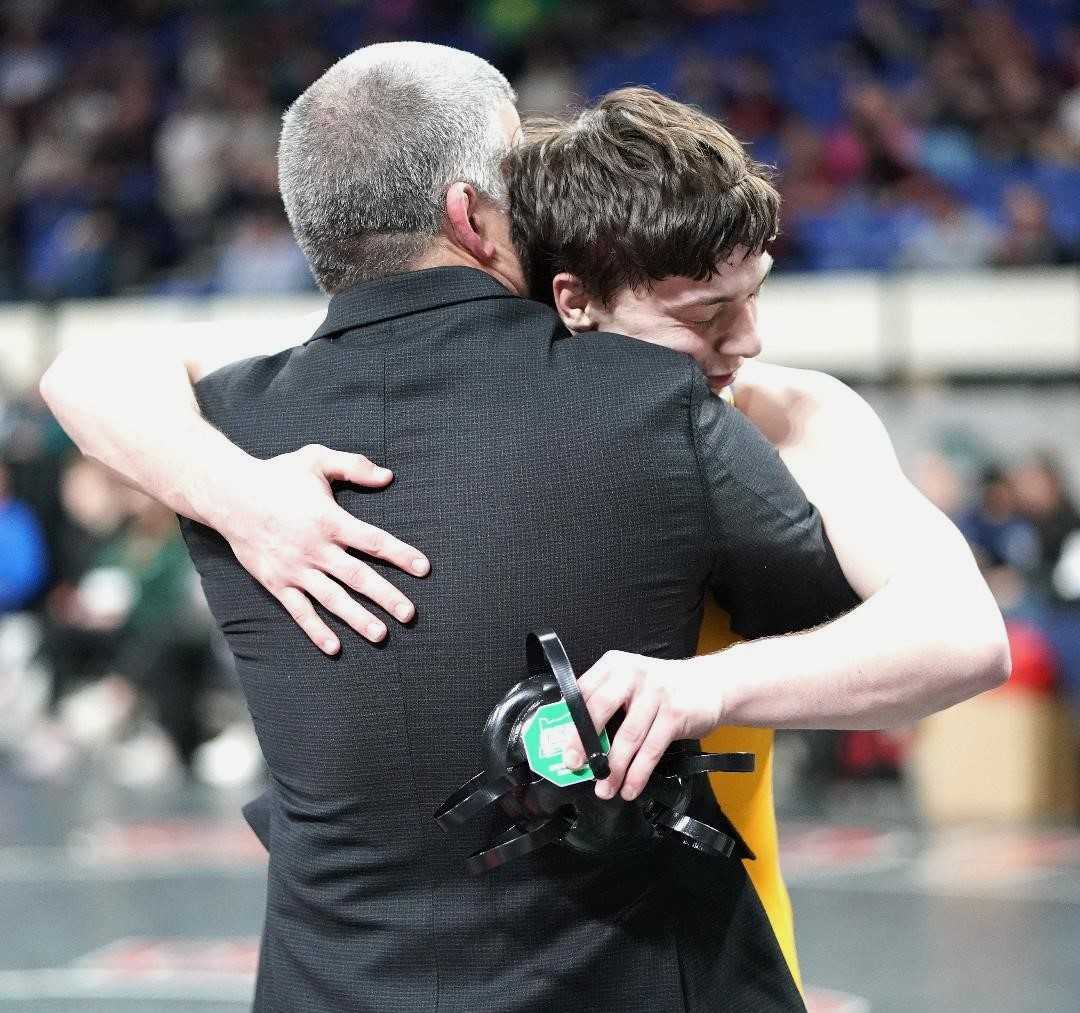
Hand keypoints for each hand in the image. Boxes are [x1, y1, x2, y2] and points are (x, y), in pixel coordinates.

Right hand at [215, 444, 429, 653]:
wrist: (227, 495)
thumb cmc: (277, 475)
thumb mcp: (316, 459)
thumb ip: (353, 466)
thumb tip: (388, 476)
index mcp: (330, 520)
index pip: (373, 540)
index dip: (400, 555)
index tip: (424, 568)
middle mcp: (316, 549)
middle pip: (358, 577)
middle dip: (387, 596)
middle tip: (410, 614)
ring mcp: (295, 569)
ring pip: (332, 599)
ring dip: (357, 618)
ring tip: (381, 635)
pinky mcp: (276, 582)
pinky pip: (299, 610)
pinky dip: (316, 630)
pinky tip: (334, 647)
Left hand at [562, 652, 722, 801]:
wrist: (713, 684)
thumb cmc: (663, 689)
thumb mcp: (632, 685)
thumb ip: (606, 704)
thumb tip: (576, 742)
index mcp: (614, 665)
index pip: (583, 692)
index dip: (570, 722)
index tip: (562, 748)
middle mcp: (633, 673)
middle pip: (600, 709)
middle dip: (584, 743)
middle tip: (575, 767)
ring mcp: (656, 692)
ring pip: (627, 736)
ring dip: (614, 768)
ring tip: (605, 788)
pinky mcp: (675, 712)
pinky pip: (651, 749)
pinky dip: (638, 773)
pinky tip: (630, 787)